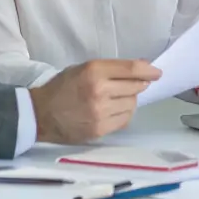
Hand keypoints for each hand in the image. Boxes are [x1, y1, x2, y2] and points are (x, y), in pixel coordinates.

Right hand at [28, 59, 160, 143]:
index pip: (131, 69)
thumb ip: (110, 69)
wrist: (40, 114)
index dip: (149, 71)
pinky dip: (124, 114)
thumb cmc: (62, 87)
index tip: (157, 73)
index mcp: (94, 71)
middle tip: (132, 85)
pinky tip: (114, 111)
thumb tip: (141, 70)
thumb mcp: (83, 68)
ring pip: (132, 104)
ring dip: (130, 100)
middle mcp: (99, 91)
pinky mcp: (100, 129)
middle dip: (138, 85)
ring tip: (117, 99)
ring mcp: (100, 112)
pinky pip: (125, 120)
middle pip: (136, 87)